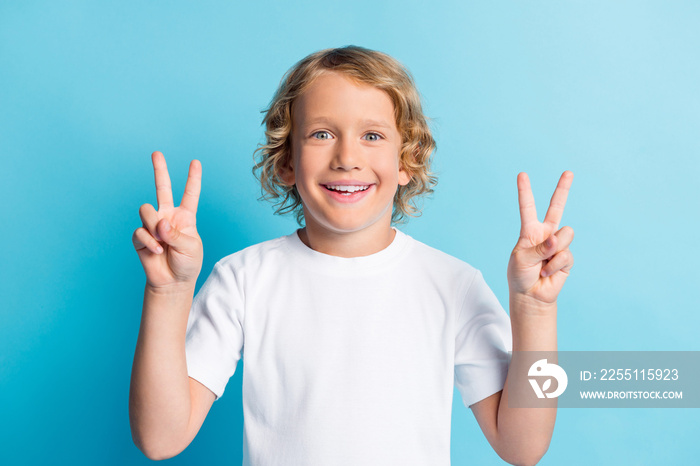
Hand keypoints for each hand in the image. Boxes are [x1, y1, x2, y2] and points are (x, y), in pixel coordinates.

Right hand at [132, 151, 202, 289]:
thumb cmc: (187, 264)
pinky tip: (156, 250)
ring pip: (146, 210)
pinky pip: (141, 231)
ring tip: (161, 240)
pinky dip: (149, 241)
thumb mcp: (190, 248)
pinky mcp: (140, 237)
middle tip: (157, 153)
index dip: (193, 178)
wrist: (173, 282)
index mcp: (185, 217)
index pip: (190, 194)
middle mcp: (167, 216)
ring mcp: (152, 225)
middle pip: (162, 188)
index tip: (195, 162)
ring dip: (153, 225)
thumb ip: (176, 233)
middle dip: (159, 170)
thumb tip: (159, 223)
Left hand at [507, 171, 573, 307]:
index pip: (527, 207)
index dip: (525, 191)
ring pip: (565, 234)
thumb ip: (538, 248)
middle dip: (563, 189)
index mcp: (529, 231)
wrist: (530, 295)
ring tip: (543, 263)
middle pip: (556, 207)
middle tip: (569, 172)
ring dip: (554, 249)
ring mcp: (558, 245)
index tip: (522, 174)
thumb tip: (556, 240)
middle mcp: (545, 234)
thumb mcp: (522, 260)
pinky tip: (547, 272)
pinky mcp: (567, 257)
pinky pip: (565, 255)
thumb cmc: (520, 276)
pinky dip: (554, 266)